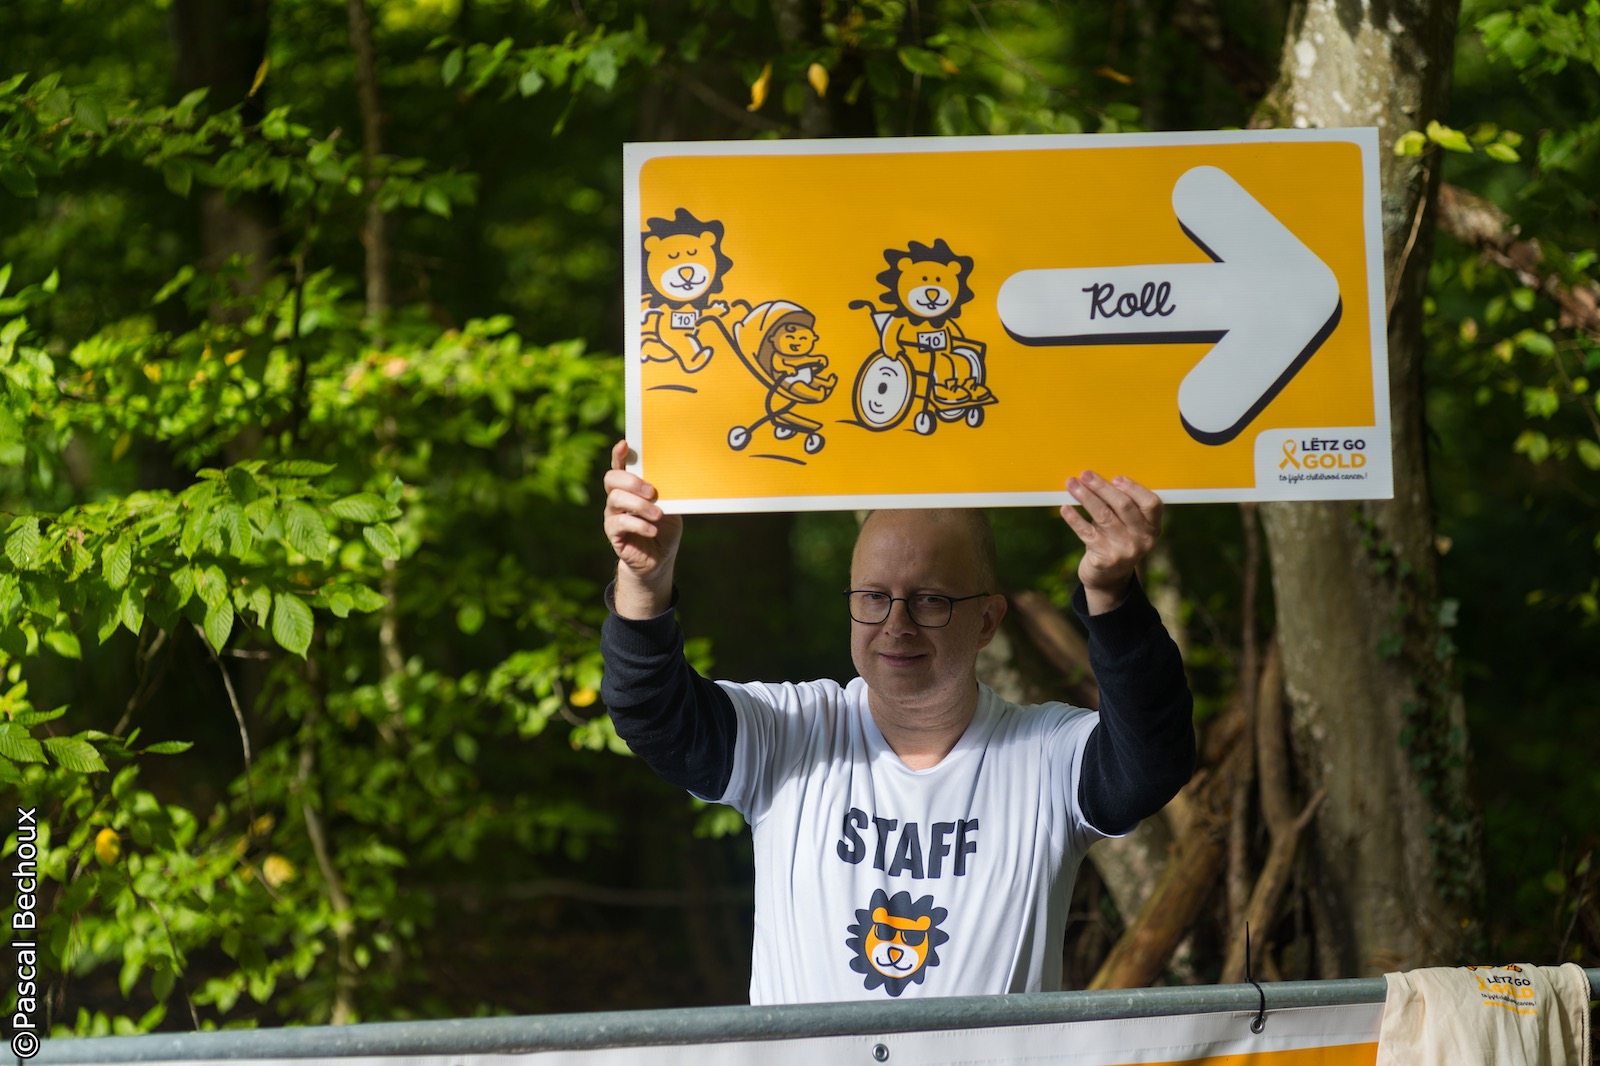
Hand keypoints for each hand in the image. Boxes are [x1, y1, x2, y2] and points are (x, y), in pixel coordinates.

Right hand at [603, 439, 681, 617]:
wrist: (659, 558)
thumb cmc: (665, 528)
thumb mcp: (670, 506)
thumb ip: (666, 492)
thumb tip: (672, 477)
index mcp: (630, 487)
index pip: (620, 466)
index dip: (619, 454)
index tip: (624, 444)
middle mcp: (617, 498)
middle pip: (612, 479)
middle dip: (632, 481)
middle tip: (652, 492)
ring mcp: (613, 515)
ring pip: (616, 499)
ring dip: (639, 505)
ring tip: (658, 515)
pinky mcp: (613, 533)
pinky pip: (619, 523)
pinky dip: (639, 524)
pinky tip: (652, 530)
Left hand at [1059, 471, 1162, 614]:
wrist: (1109, 579)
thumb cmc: (1117, 540)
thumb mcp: (1128, 526)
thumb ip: (1122, 506)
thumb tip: (1098, 477)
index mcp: (1153, 527)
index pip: (1151, 503)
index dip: (1134, 488)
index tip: (1115, 477)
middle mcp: (1143, 539)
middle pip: (1124, 506)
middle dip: (1103, 487)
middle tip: (1086, 474)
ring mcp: (1125, 550)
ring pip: (1103, 516)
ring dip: (1086, 497)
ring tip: (1072, 484)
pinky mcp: (1105, 558)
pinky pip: (1086, 532)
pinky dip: (1074, 518)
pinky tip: (1065, 508)